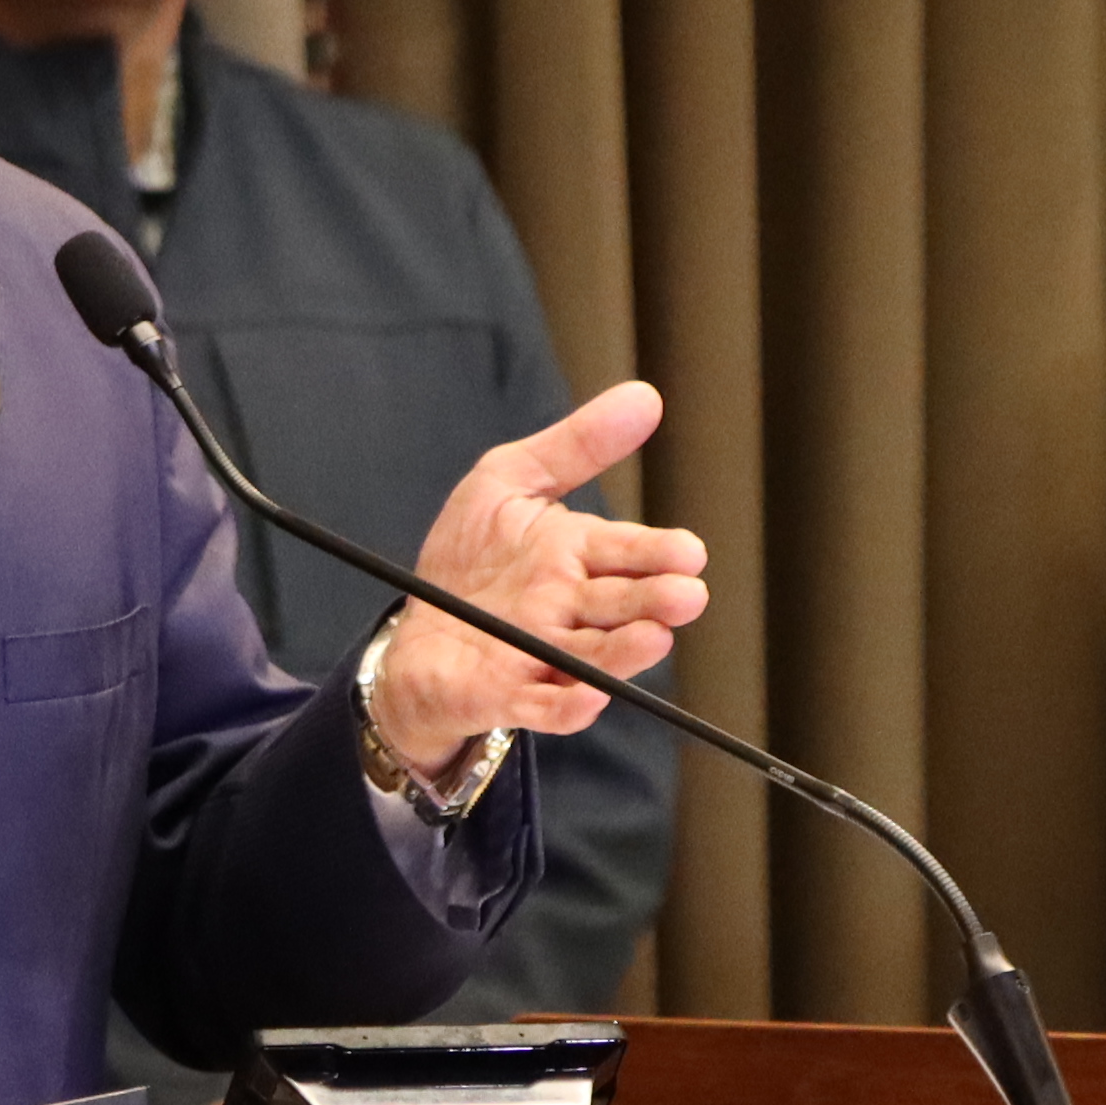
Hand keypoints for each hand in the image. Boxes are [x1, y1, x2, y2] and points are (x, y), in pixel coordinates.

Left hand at [369, 380, 706, 779]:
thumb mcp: (510, 481)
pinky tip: (588, 699)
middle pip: (620, 606)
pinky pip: (543, 708)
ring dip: (623, 652)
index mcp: (578, 557)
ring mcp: (542, 657)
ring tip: (655, 638)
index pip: (628, 552)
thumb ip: (576, 445)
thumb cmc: (471, 560)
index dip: (658, 553)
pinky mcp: (508, 696)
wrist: (416, 633)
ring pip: (592, 657)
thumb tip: (646, 396)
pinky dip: (566, 707)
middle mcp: (570, 610)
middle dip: (654, 601)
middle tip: (686, 595)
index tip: (689, 552)